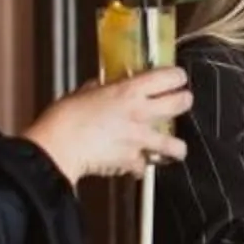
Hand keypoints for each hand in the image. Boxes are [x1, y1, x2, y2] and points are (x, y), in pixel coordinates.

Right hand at [22, 67, 190, 182]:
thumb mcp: (83, 93)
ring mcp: (139, 139)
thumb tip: (101, 87)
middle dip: (185, 101)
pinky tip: (136, 165)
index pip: (168, 77)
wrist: (58, 147)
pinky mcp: (132, 161)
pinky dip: (140, 167)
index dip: (177, 77)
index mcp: (128, 91)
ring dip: (176, 146)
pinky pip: (144, 166)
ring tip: (175, 147)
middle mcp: (140, 113)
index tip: (177, 78)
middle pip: (181, 104)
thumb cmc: (64, 118)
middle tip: (183, 101)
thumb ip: (99, 90)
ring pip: (175, 145)